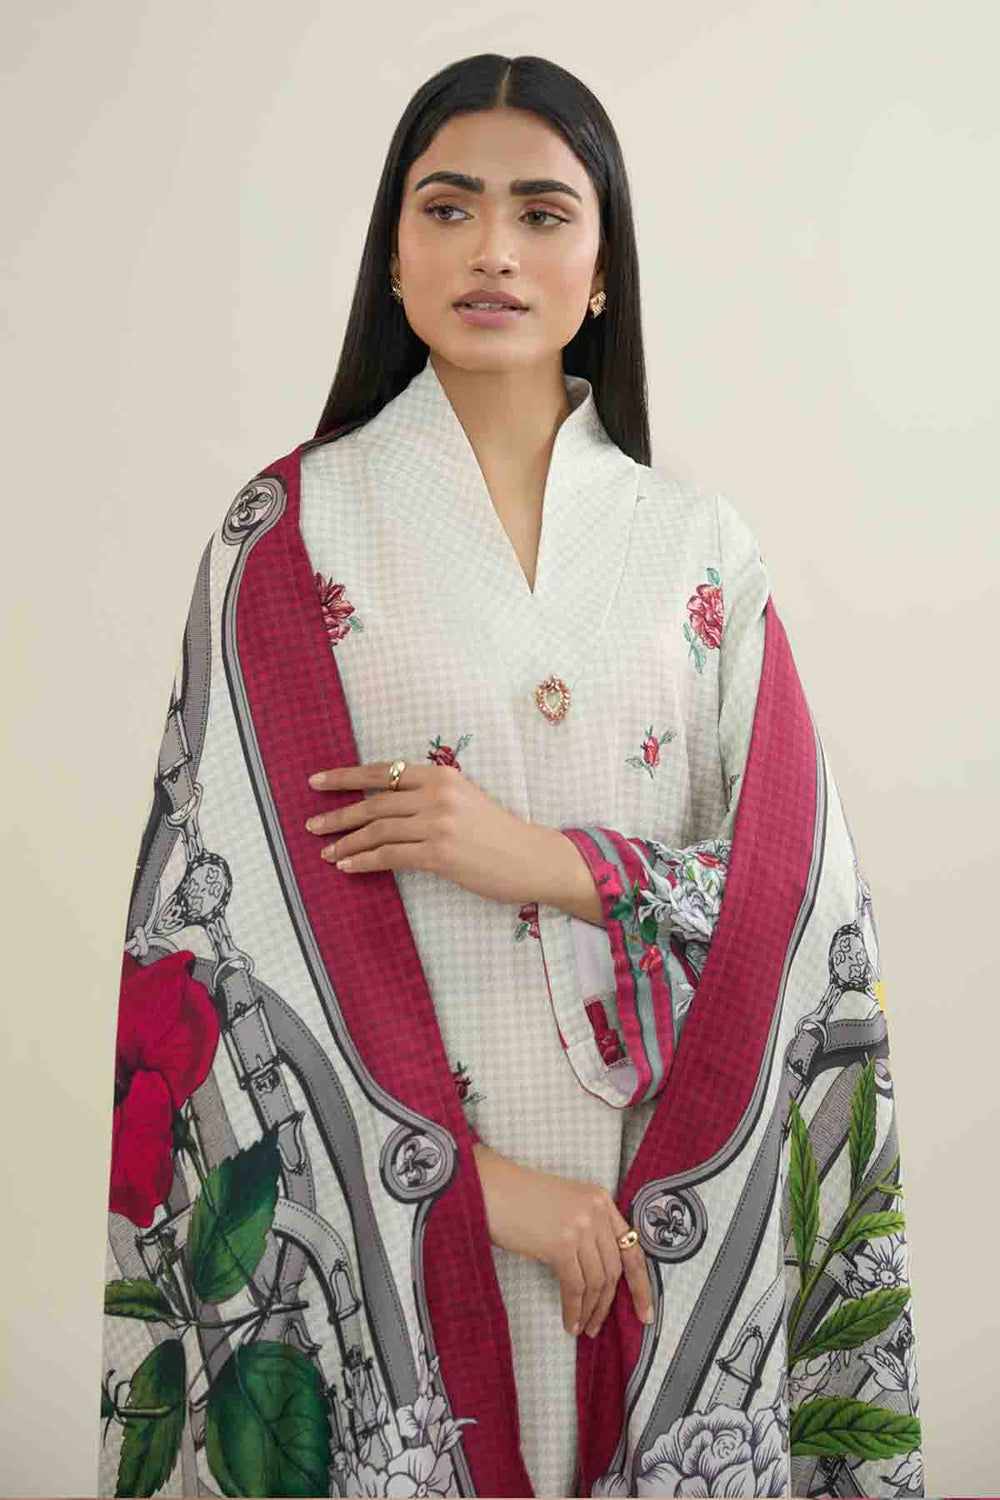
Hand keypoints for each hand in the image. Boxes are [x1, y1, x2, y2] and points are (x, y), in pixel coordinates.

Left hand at [305, 760, 548, 904]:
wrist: (531, 857)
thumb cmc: (496, 831)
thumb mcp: (463, 798)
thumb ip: (427, 795)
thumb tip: (383, 804)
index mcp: (440, 775)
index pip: (381, 772)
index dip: (345, 777)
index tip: (316, 782)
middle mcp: (437, 794)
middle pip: (373, 803)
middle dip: (338, 814)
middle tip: (312, 826)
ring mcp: (438, 824)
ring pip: (378, 831)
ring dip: (346, 843)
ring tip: (326, 852)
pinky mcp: (440, 854)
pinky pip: (390, 856)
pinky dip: (364, 861)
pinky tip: (348, 867)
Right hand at [472, 1145, 654, 1337]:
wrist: (490, 1189)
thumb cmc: (521, 1201)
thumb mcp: (566, 1207)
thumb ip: (587, 1230)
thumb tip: (599, 1279)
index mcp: (601, 1200)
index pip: (632, 1247)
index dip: (641, 1285)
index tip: (645, 1312)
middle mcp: (596, 1212)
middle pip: (614, 1269)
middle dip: (608, 1304)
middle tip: (597, 1326)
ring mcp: (580, 1227)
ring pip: (596, 1281)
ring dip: (590, 1310)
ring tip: (581, 1328)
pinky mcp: (560, 1244)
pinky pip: (575, 1286)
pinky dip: (573, 1309)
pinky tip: (568, 1322)